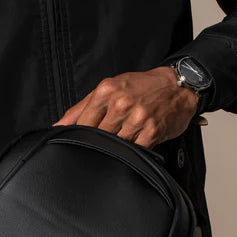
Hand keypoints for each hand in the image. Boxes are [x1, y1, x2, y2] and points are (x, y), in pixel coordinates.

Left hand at [53, 66, 201, 148]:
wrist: (178, 86)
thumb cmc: (141, 87)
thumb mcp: (109, 88)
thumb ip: (80, 108)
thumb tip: (58, 126)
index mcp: (106, 91)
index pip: (83, 123)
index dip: (81, 136)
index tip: (82, 142)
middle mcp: (121, 103)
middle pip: (97, 136)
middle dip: (99, 143)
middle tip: (104, 142)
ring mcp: (137, 118)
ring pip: (114, 145)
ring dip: (116, 147)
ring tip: (122, 139)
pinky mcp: (151, 132)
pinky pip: (133, 150)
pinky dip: (131, 150)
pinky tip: (134, 143)